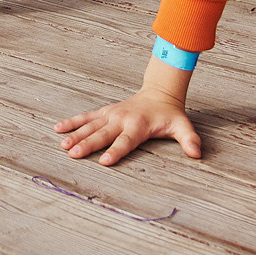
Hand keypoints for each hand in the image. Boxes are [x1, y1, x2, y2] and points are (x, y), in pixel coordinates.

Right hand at [55, 89, 203, 164]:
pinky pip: (86, 118)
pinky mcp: (104, 112)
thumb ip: (189, 140)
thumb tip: (197, 154)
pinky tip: (58, 129)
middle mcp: (122, 119)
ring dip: (76, 135)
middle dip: (88, 145)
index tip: (104, 162)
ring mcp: (111, 114)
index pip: (125, 142)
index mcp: (138, 125)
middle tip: (74, 154)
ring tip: (63, 146)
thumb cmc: (169, 114)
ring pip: (90, 126)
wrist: (159, 93)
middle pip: (103, 134)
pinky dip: (72, 123)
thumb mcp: (182, 126)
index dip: (116, 152)